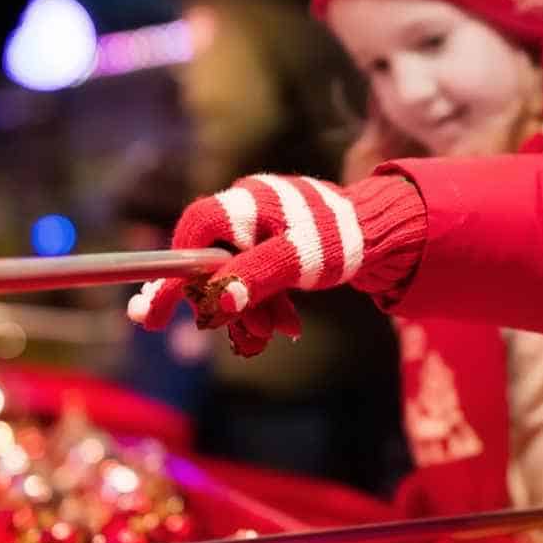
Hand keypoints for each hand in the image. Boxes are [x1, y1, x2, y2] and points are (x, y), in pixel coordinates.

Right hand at [127, 172, 421, 357]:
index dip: (174, 274)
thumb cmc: (340, 239)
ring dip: (250, 310)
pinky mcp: (274, 244)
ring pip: (235, 276)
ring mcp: (259, 228)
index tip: (159, 313)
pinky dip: (266, 303)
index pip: (191, 235)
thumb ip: (253, 279)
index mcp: (244, 205)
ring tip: (276, 333)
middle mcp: (246, 212)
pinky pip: (256, 278)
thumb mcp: (295, 261)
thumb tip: (216, 304)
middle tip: (246, 337)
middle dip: (227, 304)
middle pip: (211, 263)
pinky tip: (287, 325)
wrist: (384, 234)